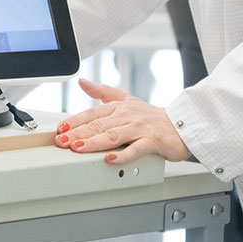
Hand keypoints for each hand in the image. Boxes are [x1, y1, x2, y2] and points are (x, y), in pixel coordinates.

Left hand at [53, 78, 190, 165]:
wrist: (182, 125)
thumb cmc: (152, 117)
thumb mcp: (126, 100)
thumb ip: (103, 92)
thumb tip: (82, 82)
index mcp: (119, 108)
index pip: (92, 114)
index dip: (75, 121)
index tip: (60, 129)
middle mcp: (127, 116)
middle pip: (99, 125)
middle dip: (78, 133)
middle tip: (62, 141)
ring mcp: (140, 129)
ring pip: (113, 136)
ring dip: (94, 142)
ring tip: (78, 148)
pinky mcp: (153, 141)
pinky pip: (136, 148)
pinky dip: (122, 154)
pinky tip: (109, 159)